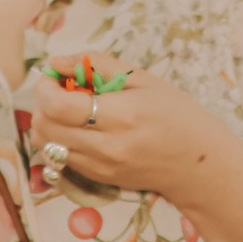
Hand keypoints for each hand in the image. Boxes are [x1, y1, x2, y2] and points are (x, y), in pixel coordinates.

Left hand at [30, 50, 229, 197]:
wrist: (200, 166)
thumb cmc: (177, 115)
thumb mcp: (143, 80)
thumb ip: (97, 65)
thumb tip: (56, 62)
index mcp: (121, 116)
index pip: (57, 106)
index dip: (44, 88)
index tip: (52, 77)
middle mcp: (106, 146)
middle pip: (44, 127)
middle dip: (42, 103)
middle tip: (60, 90)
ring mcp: (99, 167)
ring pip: (46, 145)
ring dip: (46, 122)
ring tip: (67, 109)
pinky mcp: (97, 179)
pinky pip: (60, 158)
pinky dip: (58, 140)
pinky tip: (77, 128)